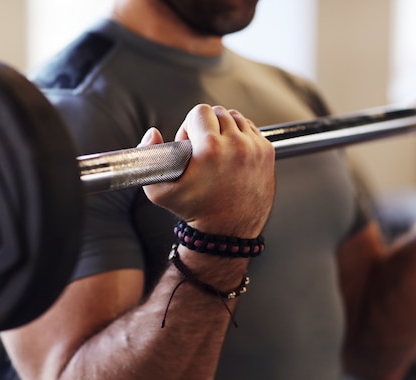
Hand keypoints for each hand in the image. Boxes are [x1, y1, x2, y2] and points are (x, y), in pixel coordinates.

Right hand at [140, 104, 275, 237]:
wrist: (227, 232)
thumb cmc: (196, 213)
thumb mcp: (160, 191)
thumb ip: (149, 156)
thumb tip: (152, 133)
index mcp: (211, 148)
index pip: (200, 112)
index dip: (190, 126)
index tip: (191, 144)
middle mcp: (236, 145)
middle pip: (218, 113)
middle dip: (208, 127)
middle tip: (203, 150)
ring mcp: (255, 148)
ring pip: (236, 119)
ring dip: (226, 130)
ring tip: (219, 152)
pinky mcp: (267, 152)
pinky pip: (252, 130)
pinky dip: (242, 137)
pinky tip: (233, 155)